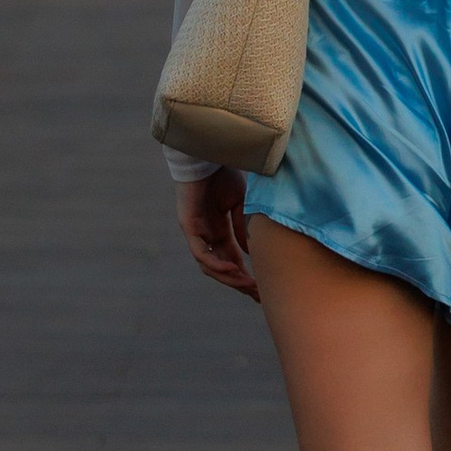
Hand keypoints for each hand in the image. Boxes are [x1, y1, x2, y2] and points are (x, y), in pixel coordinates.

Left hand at [178, 165, 257, 299]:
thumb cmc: (223, 174)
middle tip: (258, 296)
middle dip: (240, 283)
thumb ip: (243, 227)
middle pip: (222, 267)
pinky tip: (232, 270)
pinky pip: (200, 253)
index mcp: (220, 229)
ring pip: (210, 266)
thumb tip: (250, 252)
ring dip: (229, 278)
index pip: (232, 259)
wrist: (209, 154)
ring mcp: (197, 232)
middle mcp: (207, 235)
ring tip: (248, 285)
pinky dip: (216, 264)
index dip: (246, 274)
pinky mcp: (189, 227)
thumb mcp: (240, 204)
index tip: (262, 288)